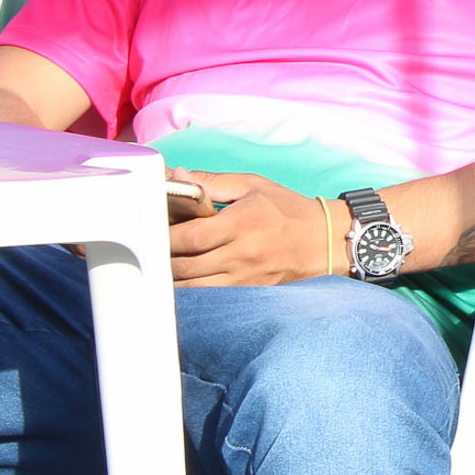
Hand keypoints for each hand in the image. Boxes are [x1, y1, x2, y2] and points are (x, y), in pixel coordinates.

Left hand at [168, 173, 340, 286]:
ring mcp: (246, 278)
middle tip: (148, 251)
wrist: (325, 240)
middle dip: (162, 260)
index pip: (191, 236)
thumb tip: (177, 176)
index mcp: (240, 223)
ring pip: (194, 287)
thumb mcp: (252, 185)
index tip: (152, 231)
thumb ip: (211, 182)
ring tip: (160, 267)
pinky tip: (181, 282)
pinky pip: (211, 298)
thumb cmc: (287, 209)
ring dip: (172, 279)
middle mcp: (242, 254)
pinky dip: (191, 292)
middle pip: (186, 265)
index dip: (164, 237)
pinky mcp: (249, 292)